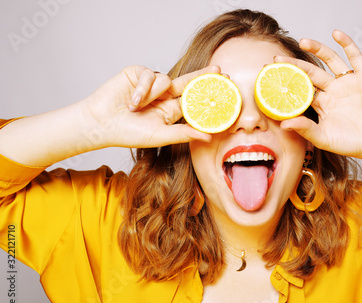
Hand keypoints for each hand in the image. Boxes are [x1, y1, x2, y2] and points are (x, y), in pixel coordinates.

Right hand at [83, 65, 218, 148]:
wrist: (100, 124)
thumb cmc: (128, 133)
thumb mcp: (160, 136)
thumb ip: (184, 134)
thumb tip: (208, 137)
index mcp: (171, 111)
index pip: (194, 100)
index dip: (208, 94)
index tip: (225, 88)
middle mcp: (164, 96)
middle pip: (188, 82)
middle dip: (203, 75)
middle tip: (219, 70)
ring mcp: (151, 85)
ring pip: (166, 80)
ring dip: (152, 94)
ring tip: (136, 109)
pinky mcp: (138, 74)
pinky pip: (149, 76)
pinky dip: (142, 90)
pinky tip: (132, 102)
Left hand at [277, 30, 361, 163]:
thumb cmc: (351, 143)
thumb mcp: (323, 138)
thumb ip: (304, 129)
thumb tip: (283, 125)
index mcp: (322, 104)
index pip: (300, 89)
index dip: (286, 82)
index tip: (269, 75)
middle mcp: (333, 91)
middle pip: (310, 73)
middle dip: (294, 65)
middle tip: (277, 58)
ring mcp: (348, 82)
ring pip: (330, 60)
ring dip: (317, 49)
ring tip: (302, 41)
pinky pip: (355, 57)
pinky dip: (347, 43)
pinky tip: (336, 34)